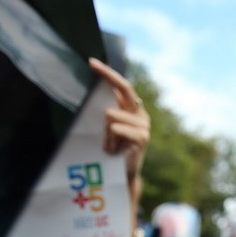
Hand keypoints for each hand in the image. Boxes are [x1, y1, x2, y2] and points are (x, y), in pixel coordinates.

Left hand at [89, 58, 149, 182]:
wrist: (121, 174)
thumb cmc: (113, 150)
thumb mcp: (110, 126)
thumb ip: (112, 109)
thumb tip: (107, 88)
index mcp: (133, 110)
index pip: (123, 86)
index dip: (109, 73)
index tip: (92, 62)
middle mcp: (141, 115)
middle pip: (124, 89)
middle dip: (108, 76)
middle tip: (91, 63)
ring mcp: (144, 126)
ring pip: (111, 114)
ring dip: (105, 132)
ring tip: (109, 146)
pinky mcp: (142, 137)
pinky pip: (115, 128)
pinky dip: (109, 140)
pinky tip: (113, 150)